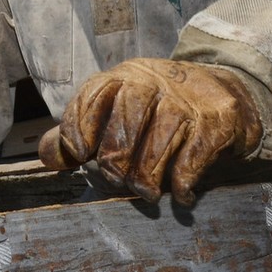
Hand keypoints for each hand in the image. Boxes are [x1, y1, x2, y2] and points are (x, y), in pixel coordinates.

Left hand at [38, 58, 261, 204]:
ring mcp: (187, 99)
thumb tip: (48, 156)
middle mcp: (154, 81)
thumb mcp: (117, 110)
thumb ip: (80, 132)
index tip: (79, 154)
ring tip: (147, 194)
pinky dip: (183, 181)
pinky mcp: (217, 119)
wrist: (223, 92)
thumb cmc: (159, 109)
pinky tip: (181, 194)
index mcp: (124, 77)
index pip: (94, 94)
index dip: (80, 125)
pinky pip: (194, 155)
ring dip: (148, 177)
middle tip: (117, 181)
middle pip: (125, 121)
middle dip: (116, 160)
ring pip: (158, 141)